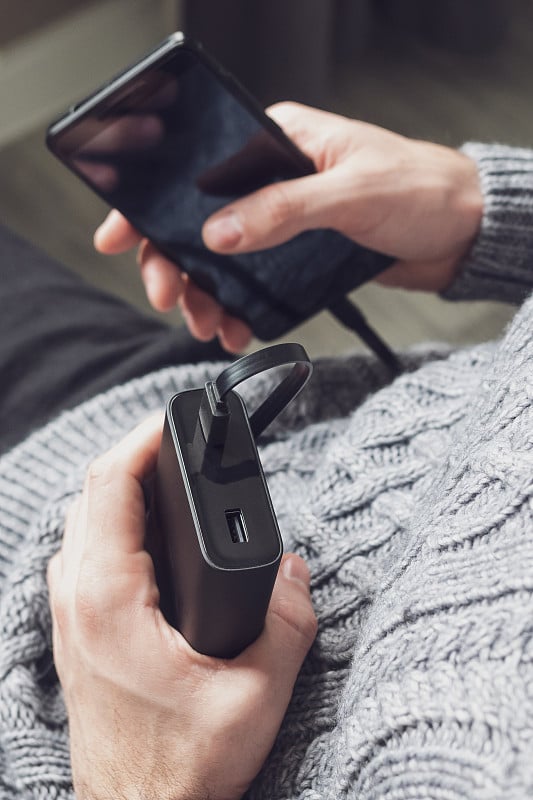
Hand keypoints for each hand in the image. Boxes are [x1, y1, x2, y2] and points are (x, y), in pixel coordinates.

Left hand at [47, 415, 316, 799]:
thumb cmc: (182, 767)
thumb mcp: (256, 695)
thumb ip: (287, 620)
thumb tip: (291, 567)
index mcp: (110, 600)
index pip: (112, 484)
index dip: (144, 438)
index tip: (177, 419)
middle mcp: (76, 598)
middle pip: (94, 491)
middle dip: (138, 454)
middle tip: (182, 441)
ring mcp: (68, 613)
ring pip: (84, 518)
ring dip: (122, 486)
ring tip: (169, 473)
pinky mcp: (75, 627)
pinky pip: (83, 548)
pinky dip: (113, 520)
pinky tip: (147, 529)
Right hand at [95, 102, 482, 349]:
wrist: (463, 232)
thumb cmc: (421, 190)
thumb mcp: (350, 194)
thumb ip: (283, 210)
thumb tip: (219, 232)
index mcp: (278, 142)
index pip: (196, 167)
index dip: (151, 201)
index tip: (122, 235)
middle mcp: (273, 180)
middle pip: (198, 222)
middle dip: (175, 263)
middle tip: (169, 296)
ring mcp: (282, 221)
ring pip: (222, 259)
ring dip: (206, 294)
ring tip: (207, 324)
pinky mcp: (296, 256)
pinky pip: (253, 283)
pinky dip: (240, 309)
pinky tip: (238, 328)